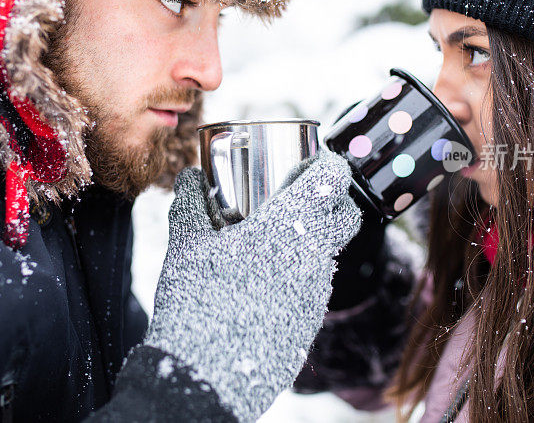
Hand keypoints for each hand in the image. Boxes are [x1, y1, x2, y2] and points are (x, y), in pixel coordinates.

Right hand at [143, 150, 361, 421]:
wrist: (208, 373)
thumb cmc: (198, 300)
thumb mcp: (187, 245)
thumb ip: (191, 204)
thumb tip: (190, 176)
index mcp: (289, 225)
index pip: (333, 180)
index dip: (329, 164)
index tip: (314, 161)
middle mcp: (314, 254)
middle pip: (346, 214)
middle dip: (333, 198)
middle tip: (302, 195)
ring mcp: (317, 290)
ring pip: (330, 250)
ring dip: (314, 236)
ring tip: (277, 237)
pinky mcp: (311, 318)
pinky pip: (316, 283)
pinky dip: (302, 269)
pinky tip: (270, 276)